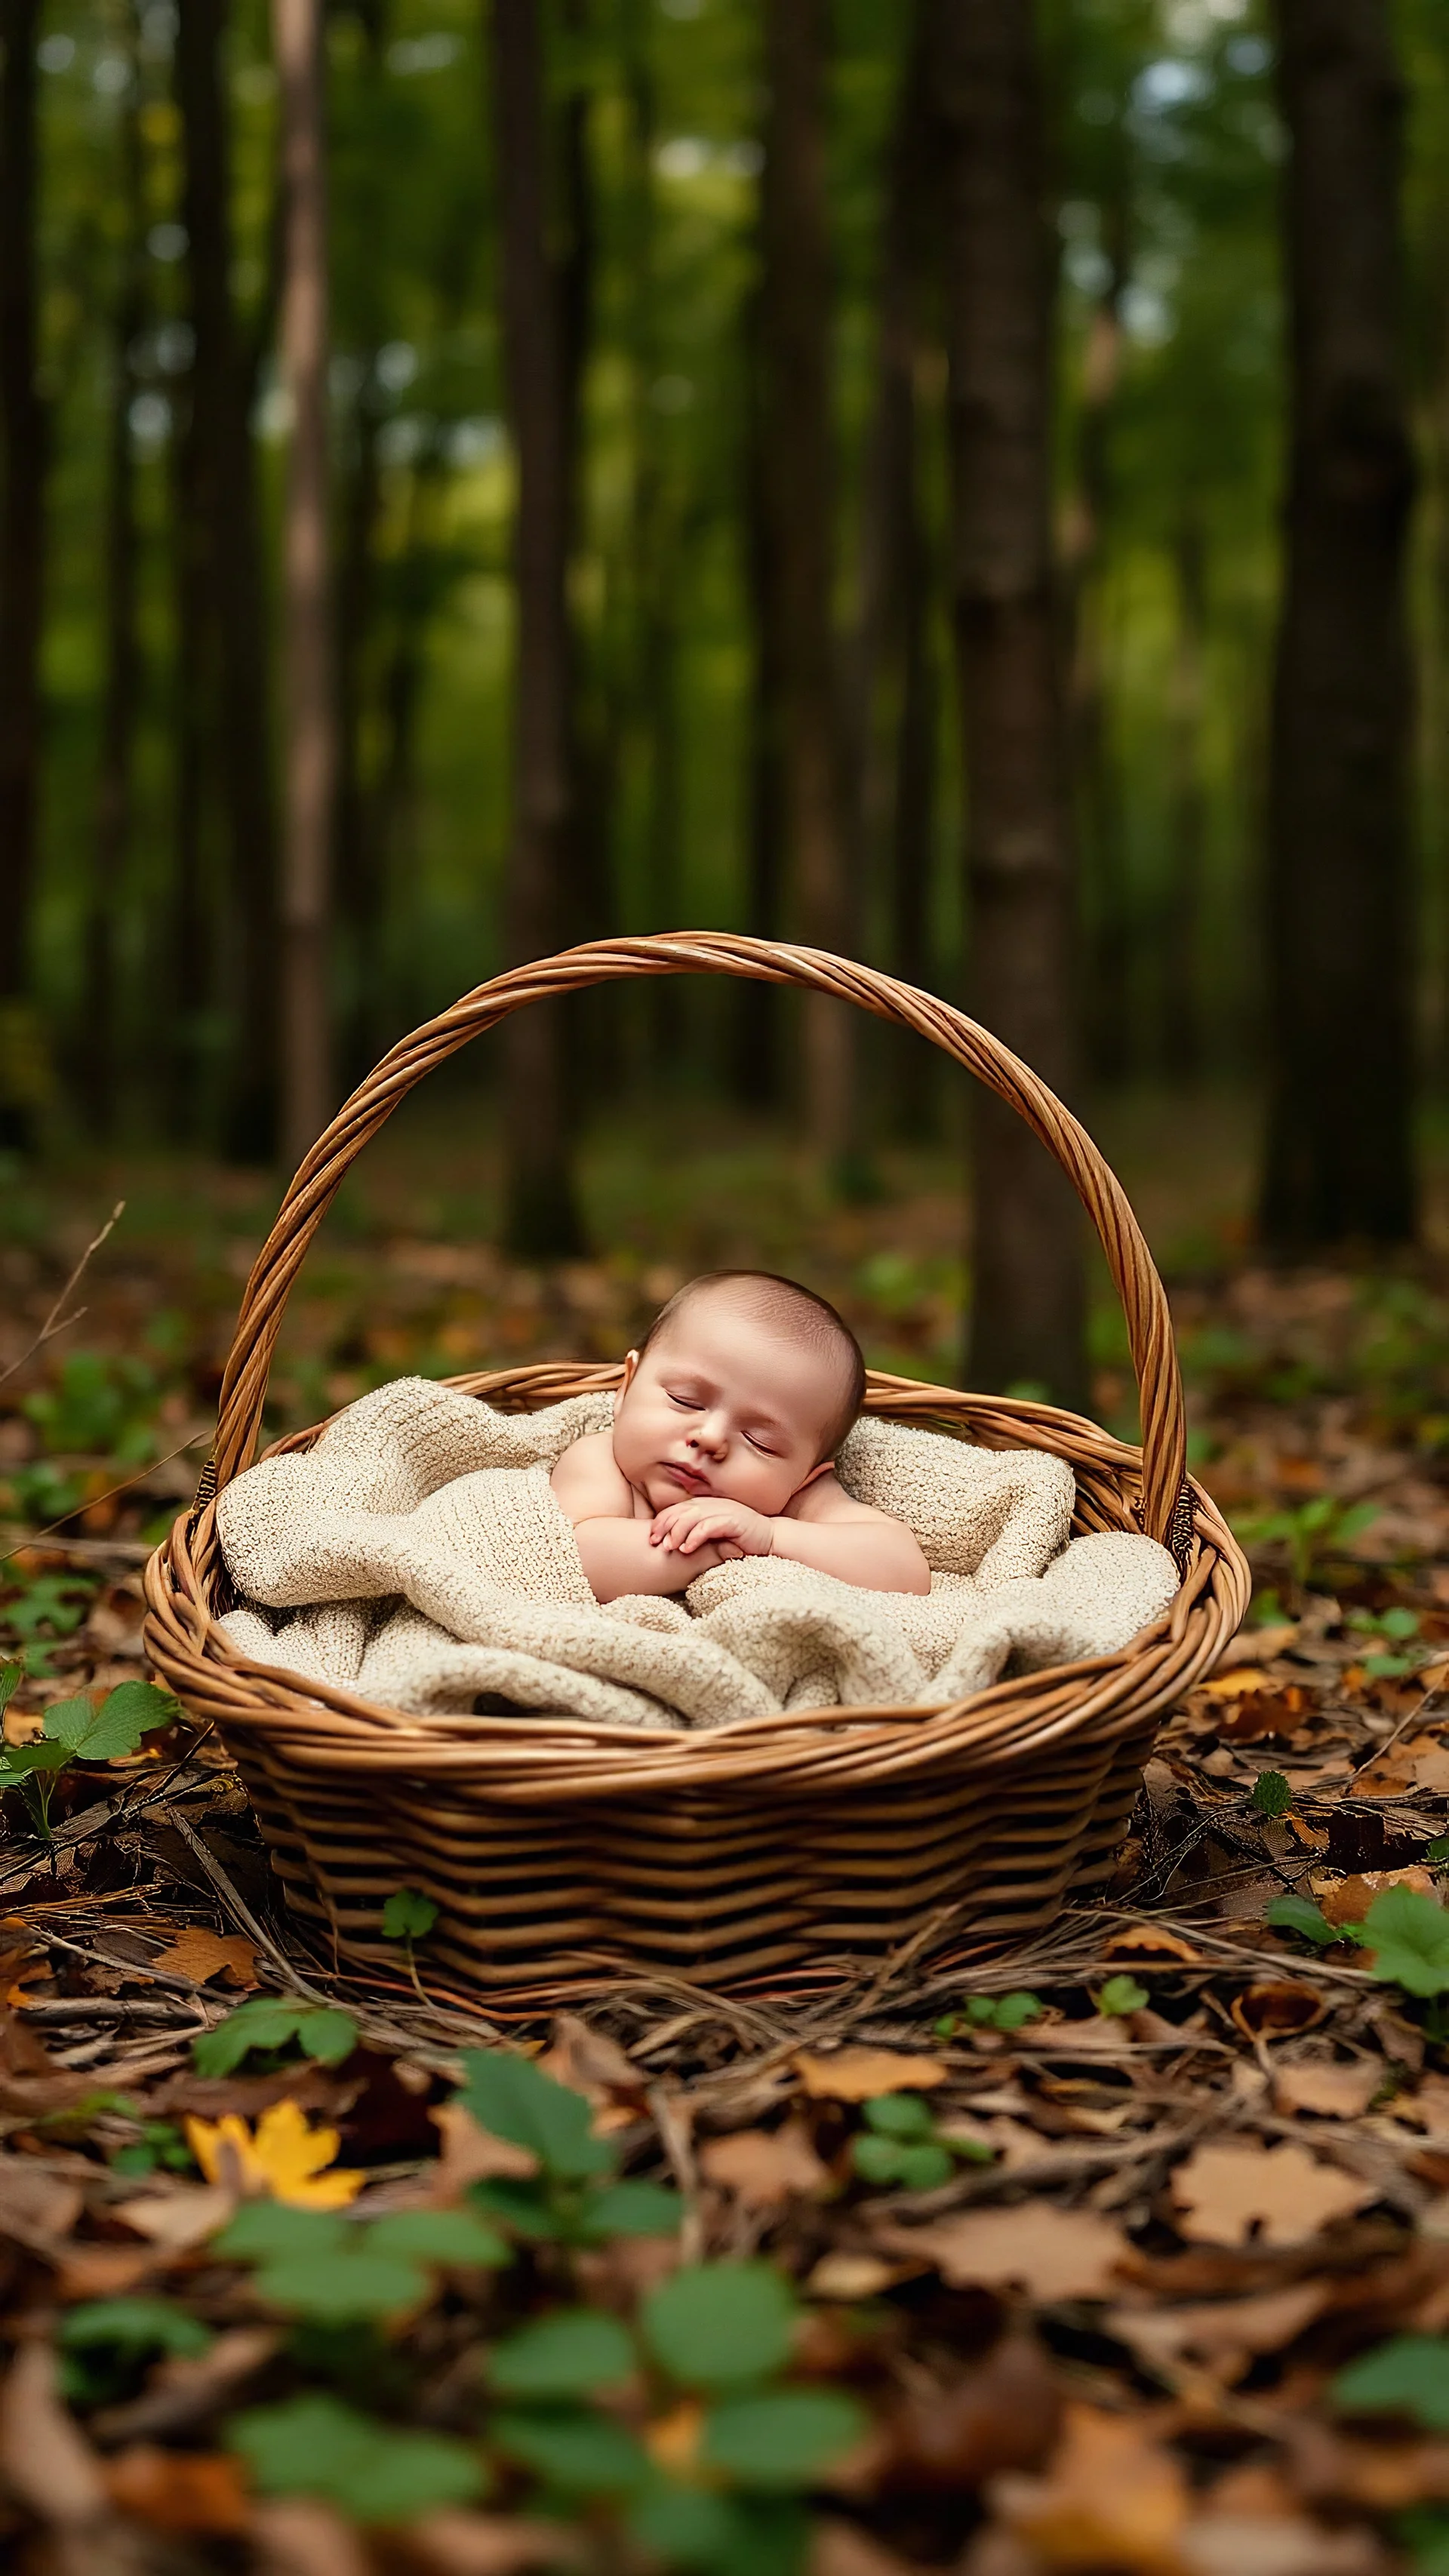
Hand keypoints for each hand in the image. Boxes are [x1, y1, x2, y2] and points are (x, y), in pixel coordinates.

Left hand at [649, 1496, 776, 1560]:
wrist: (770, 1539)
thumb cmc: (739, 1540)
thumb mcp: (712, 1535)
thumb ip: (695, 1533)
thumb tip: (670, 1543)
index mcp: (704, 1505)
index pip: (675, 1510)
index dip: (660, 1523)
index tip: (651, 1539)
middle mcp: (711, 1505)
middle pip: (680, 1512)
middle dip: (664, 1527)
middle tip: (654, 1543)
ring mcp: (723, 1511)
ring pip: (692, 1518)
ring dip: (677, 1532)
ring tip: (669, 1547)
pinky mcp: (734, 1521)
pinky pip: (710, 1527)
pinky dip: (696, 1537)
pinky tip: (687, 1548)